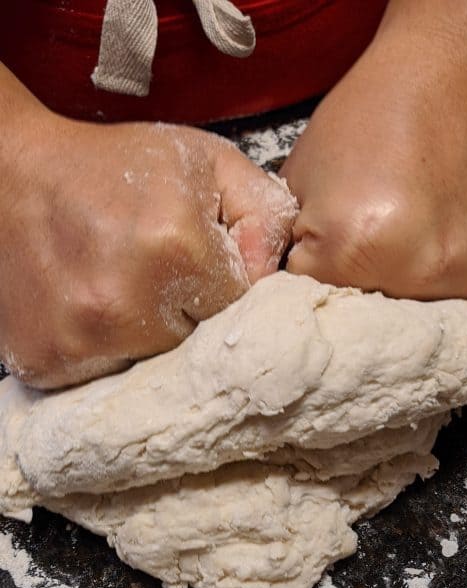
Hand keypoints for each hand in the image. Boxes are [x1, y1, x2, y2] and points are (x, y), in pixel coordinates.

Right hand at [0, 82, 294, 388]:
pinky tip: (95, 316)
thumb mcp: (206, 165)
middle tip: (161, 282)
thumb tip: (278, 279)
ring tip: (126, 296)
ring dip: (151, 345)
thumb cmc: (116, 170)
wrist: (11, 176)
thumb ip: (266, 214)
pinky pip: (104, 382)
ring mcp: (82, 342)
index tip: (205, 275)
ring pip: (155, 374)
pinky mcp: (46, 364)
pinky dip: (108, 358)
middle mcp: (126, 304)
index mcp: (177, 249)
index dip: (228, 294)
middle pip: (200, 351)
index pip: (243, 312)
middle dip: (192, 323)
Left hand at [282, 29, 466, 299]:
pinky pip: (459, 297)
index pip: (315, 298)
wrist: (450, 74)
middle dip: (358, 288)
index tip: (327, 248)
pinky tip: (441, 236)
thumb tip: (286, 297)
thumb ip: (290, 244)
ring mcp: (463, 275)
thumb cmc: (366, 118)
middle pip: (367, 316)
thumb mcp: (300, 180)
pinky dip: (445, 277)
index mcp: (351, 249)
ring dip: (403, 288)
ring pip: (413, 313)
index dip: (316, 273)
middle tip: (368, 244)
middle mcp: (412, 270)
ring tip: (406, 240)